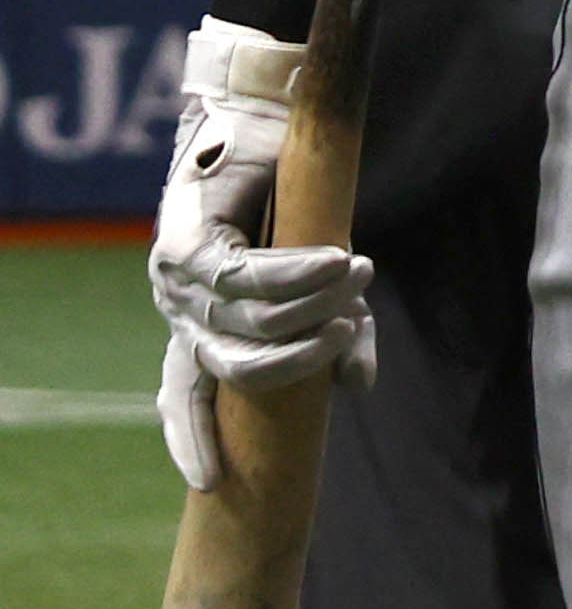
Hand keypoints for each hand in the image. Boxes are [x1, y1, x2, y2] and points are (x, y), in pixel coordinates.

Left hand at [148, 18, 373, 491]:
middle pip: (237, 367)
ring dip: (315, 306)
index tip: (209, 484)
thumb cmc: (290, 202)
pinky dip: (301, 273)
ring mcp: (173, 280)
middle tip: (350, 334)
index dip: (193, 439)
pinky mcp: (184, 243)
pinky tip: (340, 261)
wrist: (264, 124)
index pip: (184, 395)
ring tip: (362, 273)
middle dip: (301, 359)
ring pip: (251, 321)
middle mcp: (178, 310)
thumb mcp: (320, 280)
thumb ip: (337, 332)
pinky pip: (250, 276)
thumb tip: (357, 389)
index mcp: (199, 327)